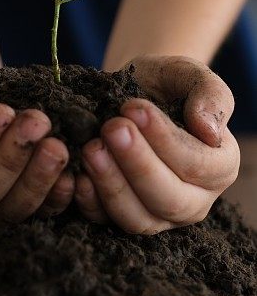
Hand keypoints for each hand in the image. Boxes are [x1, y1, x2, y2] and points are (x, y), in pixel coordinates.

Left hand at [75, 54, 239, 233]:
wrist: (134, 90)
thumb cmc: (166, 84)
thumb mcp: (189, 76)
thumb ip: (210, 95)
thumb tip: (210, 131)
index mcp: (219, 166)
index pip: (197, 166)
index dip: (165, 140)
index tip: (134, 108)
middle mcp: (194, 199)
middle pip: (169, 199)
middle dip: (137, 164)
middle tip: (111, 129)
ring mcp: (158, 213)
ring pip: (138, 218)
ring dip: (111, 185)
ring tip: (91, 148)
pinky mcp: (122, 214)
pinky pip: (106, 220)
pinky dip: (90, 202)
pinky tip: (77, 175)